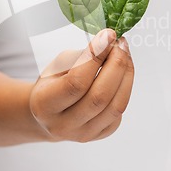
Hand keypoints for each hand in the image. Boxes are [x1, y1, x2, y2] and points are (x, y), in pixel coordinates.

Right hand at [29, 28, 133, 142]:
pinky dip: (125, 88)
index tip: (108, 35)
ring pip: (116, 106)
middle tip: (121, 43)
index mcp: (44, 104)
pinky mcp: (100, 135)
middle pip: (100, 96)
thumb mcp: (58, 65)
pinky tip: (120, 74)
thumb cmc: (53, 82)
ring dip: (126, 75)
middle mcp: (63, 125)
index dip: (96, 56)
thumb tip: (111, 43)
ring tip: (125, 54)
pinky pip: (119, 112)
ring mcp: (83, 135)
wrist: (48, 113)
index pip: (76, 82)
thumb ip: (83, 57)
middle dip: (116, 65)